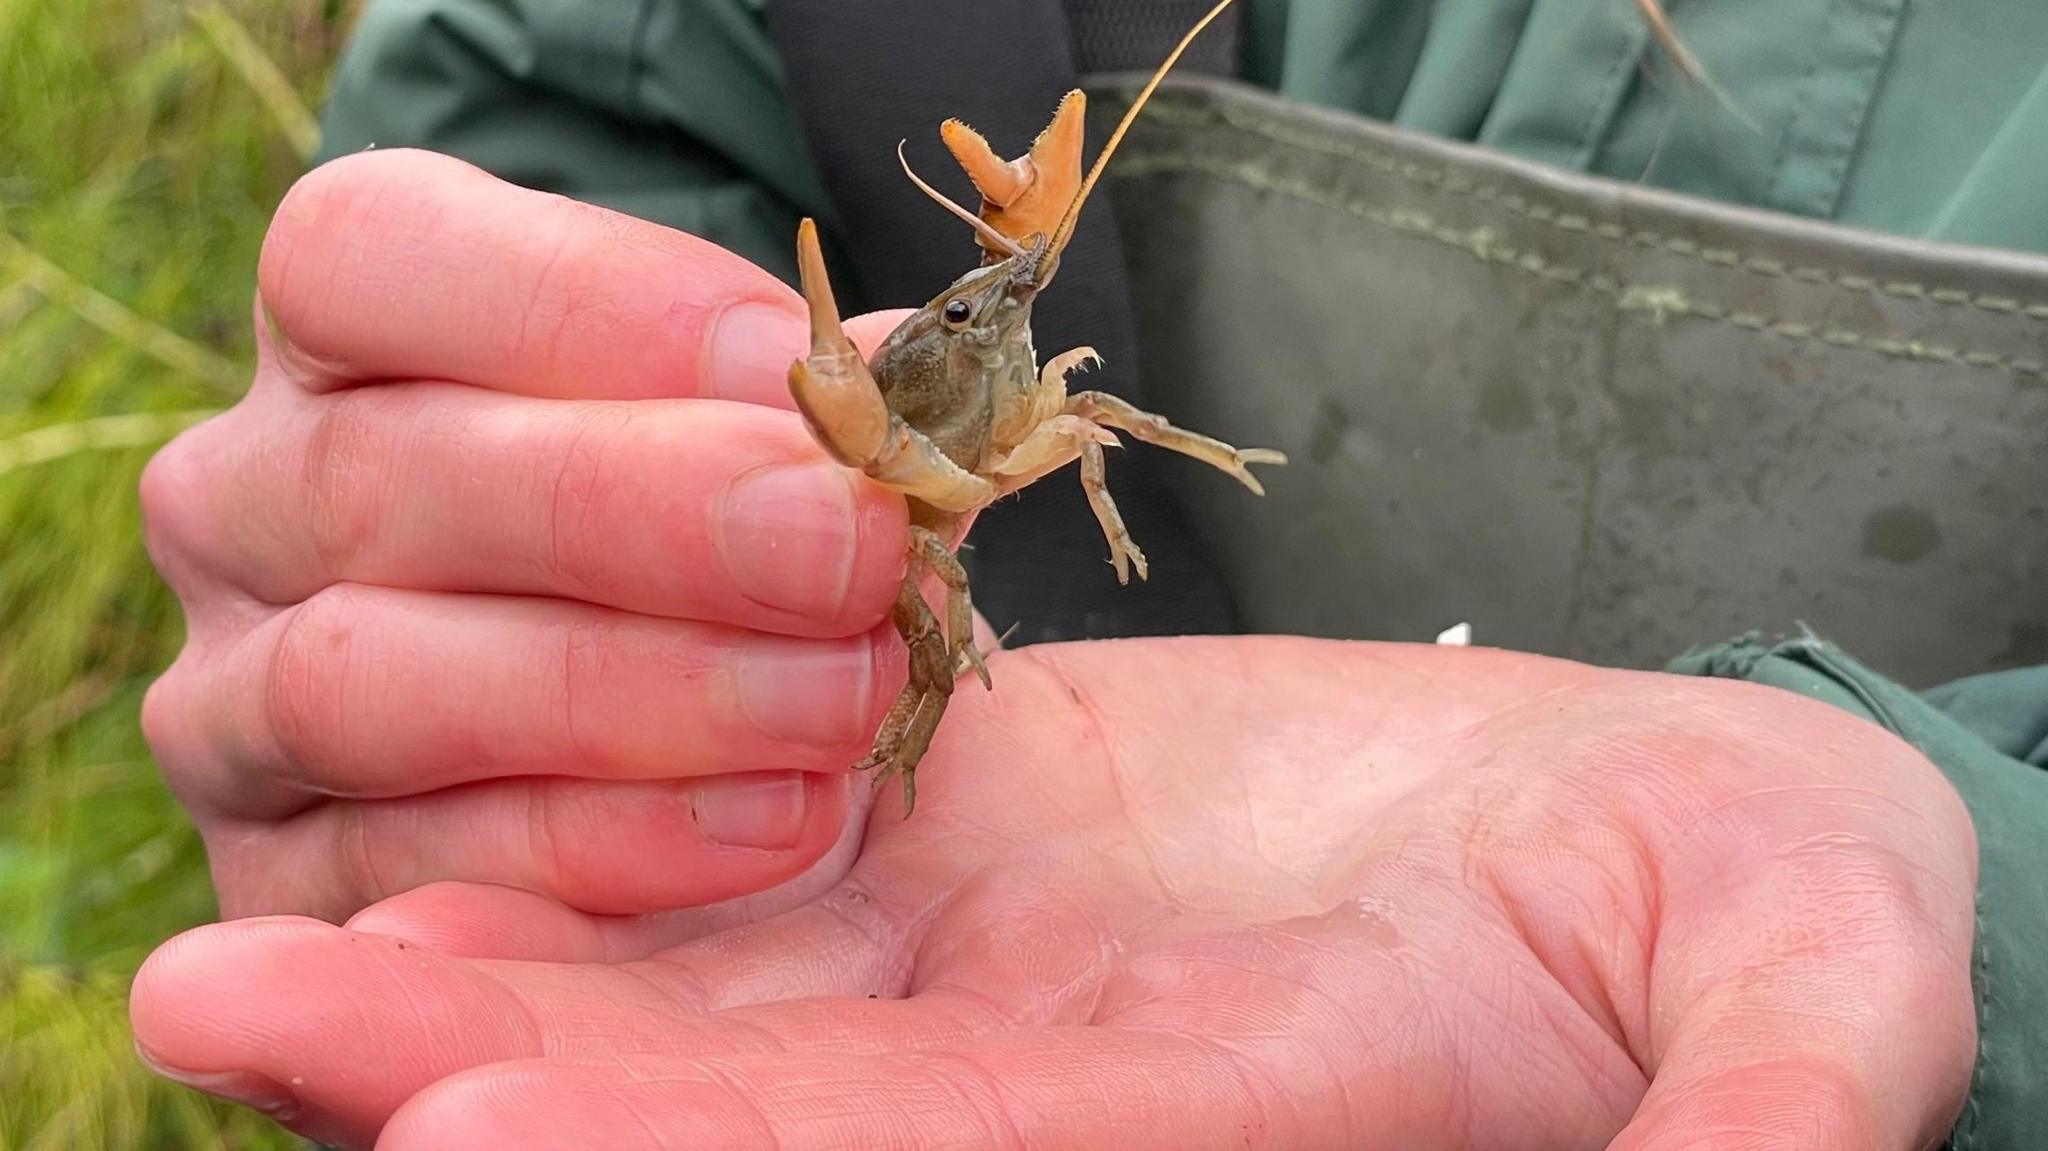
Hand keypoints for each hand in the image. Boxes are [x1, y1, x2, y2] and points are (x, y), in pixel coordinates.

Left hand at [130, 638, 1977, 1148]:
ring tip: (232, 962)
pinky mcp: (981, 870)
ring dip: (480, 981)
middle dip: (504, 1088)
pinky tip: (421, 834)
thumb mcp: (1819, 985)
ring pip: (707, 1017)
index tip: (472, 1117)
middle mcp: (1078, 1104)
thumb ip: (1775, 1104)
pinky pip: (750, 892)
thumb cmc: (1764, 906)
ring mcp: (1007, 997)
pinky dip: (590, 864)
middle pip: (759, 1127)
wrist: (1657, 834)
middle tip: (228, 1014)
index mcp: (1259, 1133)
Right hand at [138, 148, 921, 922]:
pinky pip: (408, 869)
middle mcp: (245, 506)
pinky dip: (607, 848)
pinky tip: (777, 824)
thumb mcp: (749, 461)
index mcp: (338, 346)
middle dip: (641, 512)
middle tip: (847, 547)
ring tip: (841, 701)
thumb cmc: (706, 569)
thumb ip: (804, 420)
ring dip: (631, 694)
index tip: (793, 366)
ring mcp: (229, 703)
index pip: (370, 253)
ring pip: (366, 680)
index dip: (589, 301)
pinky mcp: (271, 882)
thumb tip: (897, 375)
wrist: (652, 798)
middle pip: (383, 472)